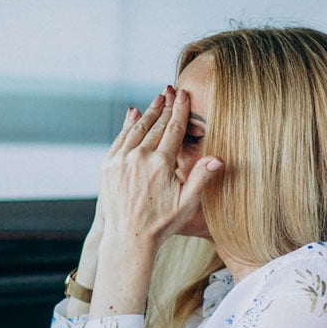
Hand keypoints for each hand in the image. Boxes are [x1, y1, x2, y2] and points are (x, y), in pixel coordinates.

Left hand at [88, 87, 222, 316]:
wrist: (129, 237)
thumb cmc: (161, 223)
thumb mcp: (186, 203)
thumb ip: (201, 178)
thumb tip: (218, 158)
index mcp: (161, 164)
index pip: (173, 130)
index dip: (180, 111)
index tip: (184, 95)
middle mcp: (139, 157)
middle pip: (155, 126)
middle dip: (165, 107)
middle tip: (171, 91)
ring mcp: (121, 160)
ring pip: (137, 129)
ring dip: (147, 112)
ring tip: (157, 99)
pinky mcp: (108, 166)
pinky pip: (120, 139)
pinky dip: (128, 125)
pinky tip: (134, 114)